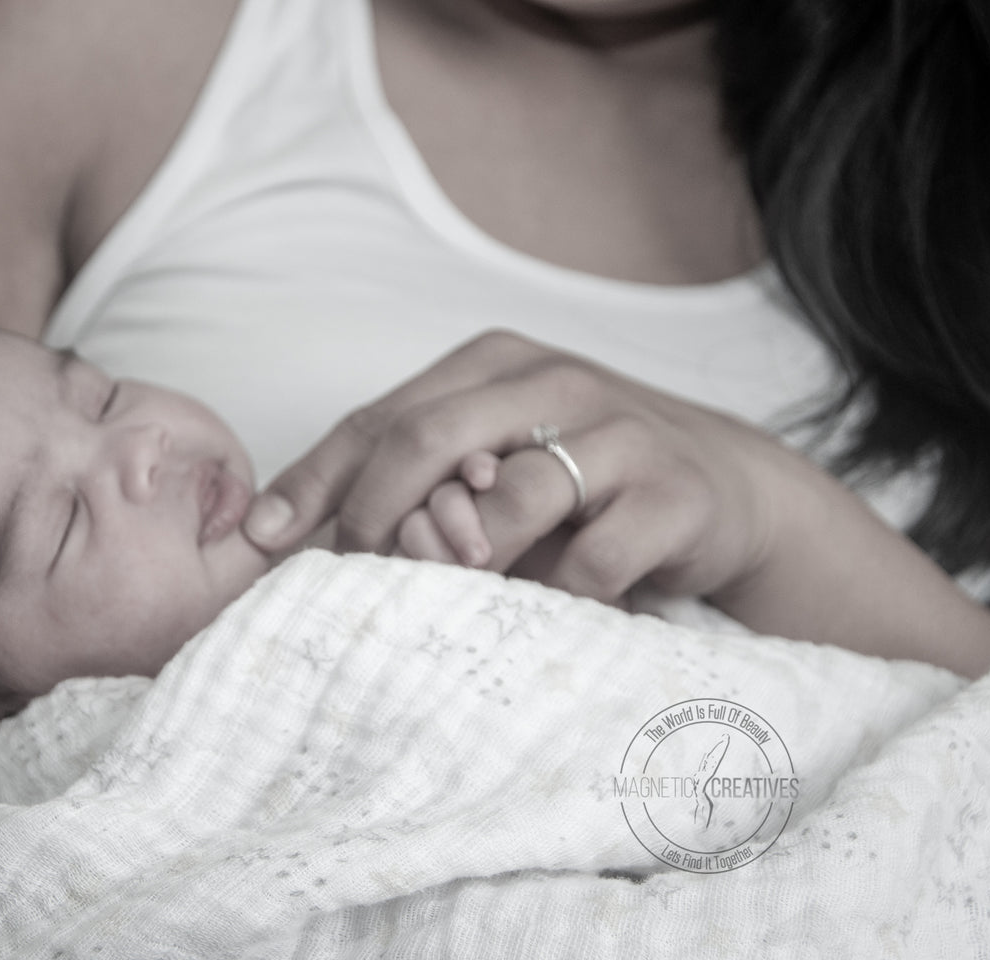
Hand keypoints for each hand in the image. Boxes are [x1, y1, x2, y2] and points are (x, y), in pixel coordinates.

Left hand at [246, 329, 782, 603]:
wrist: (728, 486)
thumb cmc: (587, 474)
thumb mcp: (501, 451)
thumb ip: (423, 473)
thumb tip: (304, 532)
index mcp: (495, 363)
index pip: (381, 416)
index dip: (315, 478)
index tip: (262, 537)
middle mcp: (554, 381)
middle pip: (428, 440)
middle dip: (374, 515)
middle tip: (352, 575)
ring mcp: (619, 434)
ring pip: (510, 500)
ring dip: (464, 562)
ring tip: (448, 600)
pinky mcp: (673, 496)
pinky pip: (591, 562)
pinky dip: (556, 599)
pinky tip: (547, 614)